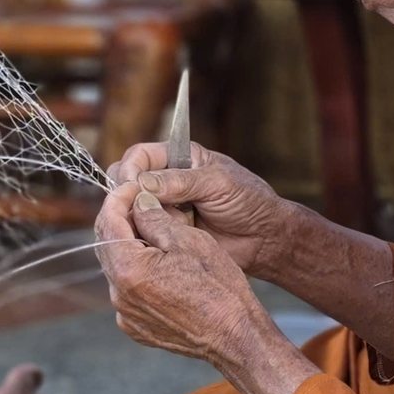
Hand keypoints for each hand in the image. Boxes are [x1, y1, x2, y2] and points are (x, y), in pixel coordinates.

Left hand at [95, 185, 317, 393]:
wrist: (236, 337)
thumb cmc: (219, 287)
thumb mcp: (189, 241)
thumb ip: (154, 218)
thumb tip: (138, 201)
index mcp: (129, 270)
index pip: (108, 221)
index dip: (119, 197)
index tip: (134, 185)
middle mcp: (119, 295)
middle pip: (108, 244)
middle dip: (122, 219)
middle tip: (142, 202)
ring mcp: (125, 314)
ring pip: (117, 267)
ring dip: (130, 246)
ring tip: (155, 232)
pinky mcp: (135, 327)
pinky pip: (127, 291)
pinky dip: (137, 272)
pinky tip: (160, 265)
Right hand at [107, 142, 289, 279]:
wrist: (264, 239)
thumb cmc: (249, 202)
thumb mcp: (217, 184)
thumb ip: (181, 181)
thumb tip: (142, 183)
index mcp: (181, 157)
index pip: (141, 155)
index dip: (131, 169)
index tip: (131, 186)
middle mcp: (168, 180)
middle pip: (129, 179)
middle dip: (129, 194)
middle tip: (139, 208)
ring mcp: (165, 206)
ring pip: (133, 207)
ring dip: (141, 215)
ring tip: (162, 223)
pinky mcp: (167, 229)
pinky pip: (144, 229)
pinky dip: (148, 233)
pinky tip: (162, 237)